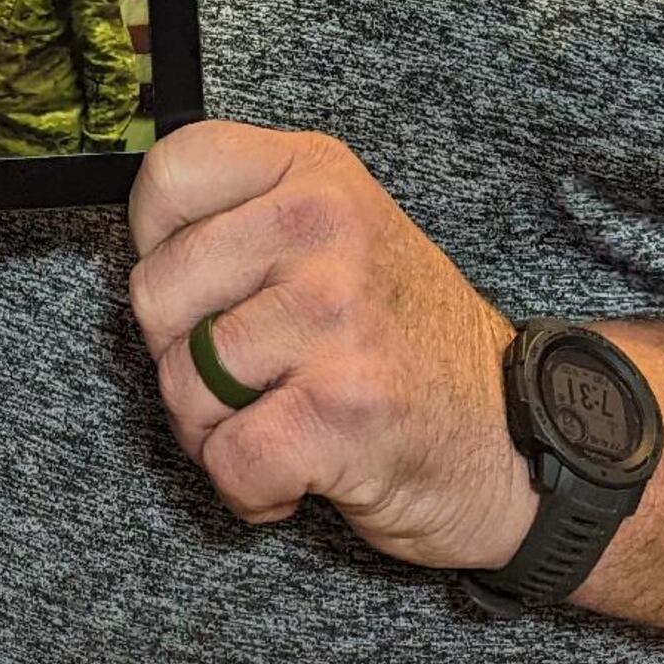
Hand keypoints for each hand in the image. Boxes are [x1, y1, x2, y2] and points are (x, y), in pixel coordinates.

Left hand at [128, 122, 532, 571]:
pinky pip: (227, 459)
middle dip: (180, 356)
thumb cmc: (404, 338)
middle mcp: (323, 228)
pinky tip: (296, 474)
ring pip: (181, 384)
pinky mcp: (341, 411)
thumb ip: (247, 220)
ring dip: (214, 432)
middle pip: (154, 292)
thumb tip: (142, 247)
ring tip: (277, 422)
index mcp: (315, 173)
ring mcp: (334, 317)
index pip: (170, 172)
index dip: (159, 244)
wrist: (521, 433)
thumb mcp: (338, 235)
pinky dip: (250, 491)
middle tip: (250, 376)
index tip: (202, 288)